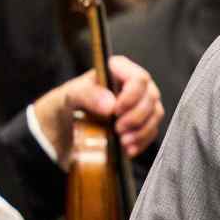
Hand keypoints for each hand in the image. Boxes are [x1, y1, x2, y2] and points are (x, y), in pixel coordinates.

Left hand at [33, 56, 165, 159]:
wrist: (63, 131)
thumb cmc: (64, 107)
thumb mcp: (66, 98)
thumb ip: (87, 95)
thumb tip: (110, 104)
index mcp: (116, 71)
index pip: (138, 77)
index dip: (132, 95)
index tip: (116, 111)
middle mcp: (132, 85)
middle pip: (151, 96)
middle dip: (136, 116)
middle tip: (118, 128)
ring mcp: (139, 104)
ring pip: (156, 113)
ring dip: (141, 131)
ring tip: (122, 141)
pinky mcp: (141, 123)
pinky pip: (152, 130)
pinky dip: (142, 141)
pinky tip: (127, 148)